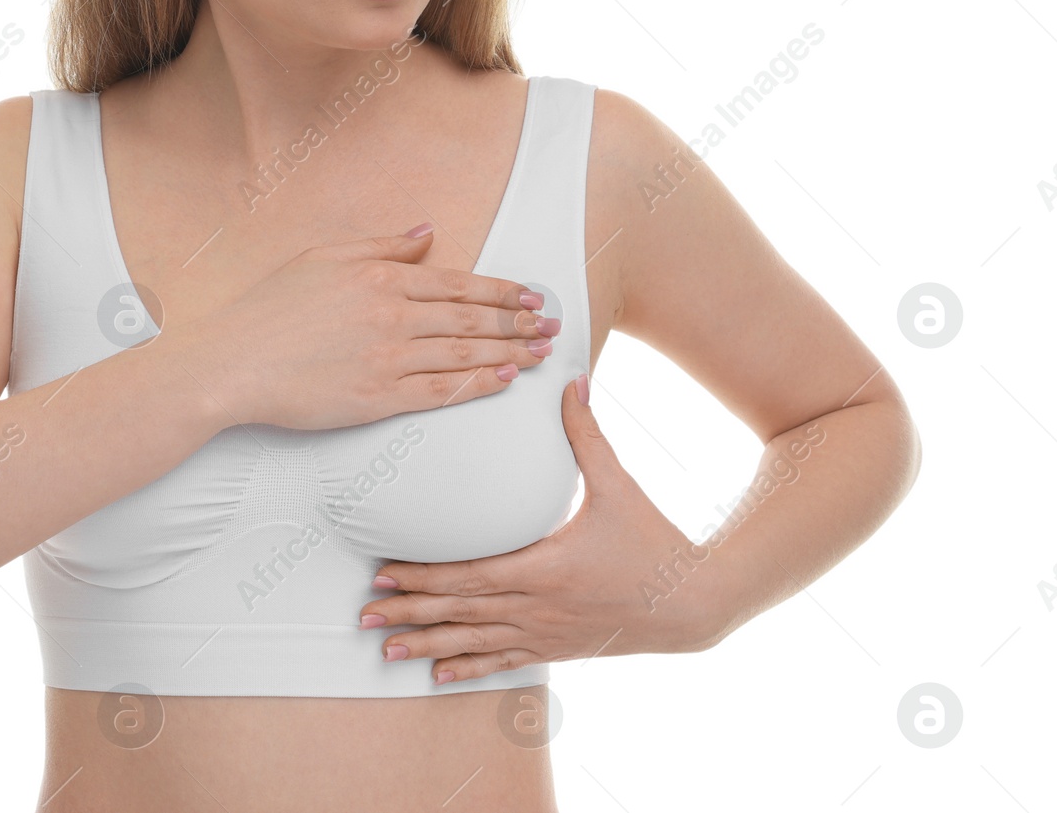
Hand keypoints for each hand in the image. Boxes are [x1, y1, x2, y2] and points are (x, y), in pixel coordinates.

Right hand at [177, 227, 559, 430]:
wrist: (233, 363)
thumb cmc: (271, 308)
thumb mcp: (323, 257)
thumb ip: (380, 245)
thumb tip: (427, 233)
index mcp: (381, 278)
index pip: (457, 284)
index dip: (501, 290)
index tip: (531, 294)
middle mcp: (394, 316)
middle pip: (471, 319)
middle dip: (518, 320)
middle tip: (552, 323)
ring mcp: (389, 359)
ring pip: (465, 354)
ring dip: (510, 351)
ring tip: (541, 352)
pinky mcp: (380, 399)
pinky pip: (442, 392)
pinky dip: (479, 384)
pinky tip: (504, 379)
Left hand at [357, 374, 725, 681]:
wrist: (691, 602)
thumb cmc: (652, 539)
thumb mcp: (618, 484)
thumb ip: (587, 435)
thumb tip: (571, 382)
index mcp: (546, 567)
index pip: (471, 574)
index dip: (424, 577)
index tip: (385, 573)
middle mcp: (538, 607)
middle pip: (461, 612)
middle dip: (410, 612)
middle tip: (364, 614)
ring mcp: (545, 633)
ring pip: (474, 643)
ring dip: (427, 644)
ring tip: (385, 648)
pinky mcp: (555, 648)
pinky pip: (502, 661)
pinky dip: (467, 667)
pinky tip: (437, 674)